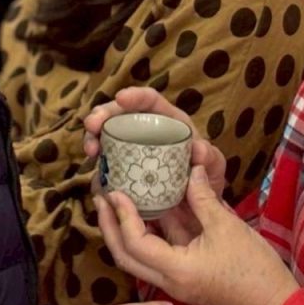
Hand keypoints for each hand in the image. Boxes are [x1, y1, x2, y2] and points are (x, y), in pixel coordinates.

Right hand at [83, 87, 225, 198]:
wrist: (197, 208)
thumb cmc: (205, 177)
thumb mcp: (213, 166)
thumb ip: (210, 157)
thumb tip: (199, 149)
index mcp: (168, 121)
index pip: (150, 100)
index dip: (135, 96)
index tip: (121, 98)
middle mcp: (145, 131)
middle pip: (119, 114)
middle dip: (102, 115)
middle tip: (91, 125)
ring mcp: (130, 150)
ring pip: (106, 137)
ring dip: (93, 140)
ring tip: (90, 151)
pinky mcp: (122, 172)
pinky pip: (105, 168)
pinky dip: (97, 172)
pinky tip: (96, 179)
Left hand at [96, 166, 298, 304]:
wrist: (275, 303)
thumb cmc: (254, 270)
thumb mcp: (227, 226)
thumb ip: (203, 197)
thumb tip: (191, 168)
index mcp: (176, 269)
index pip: (135, 243)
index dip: (122, 215)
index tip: (115, 191)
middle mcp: (169, 280)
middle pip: (125, 256)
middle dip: (109, 227)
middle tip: (102, 198)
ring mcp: (176, 279)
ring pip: (139, 256)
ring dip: (126, 229)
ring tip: (118, 200)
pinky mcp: (185, 275)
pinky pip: (159, 253)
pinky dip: (151, 232)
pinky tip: (152, 208)